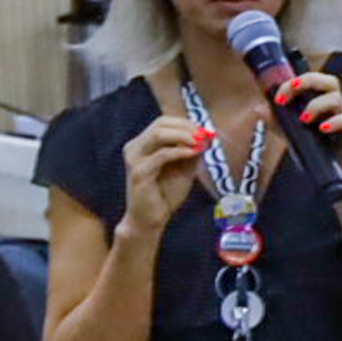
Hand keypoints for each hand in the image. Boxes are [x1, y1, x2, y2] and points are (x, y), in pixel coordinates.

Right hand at [120, 111, 206, 233]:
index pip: (163, 122)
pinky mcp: (139, 172)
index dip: (186, 123)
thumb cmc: (166, 194)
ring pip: (158, 135)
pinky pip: (161, 155)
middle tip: (205, 135)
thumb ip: (191, 152)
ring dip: (184, 136)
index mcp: (143, 144)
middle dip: (186, 127)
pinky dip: (180, 151)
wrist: (150, 218)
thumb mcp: (184, 169)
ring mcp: (134, 158)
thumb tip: (206, 136)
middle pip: (160, 124)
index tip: (207, 131)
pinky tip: (193, 153)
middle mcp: (135, 147)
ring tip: (201, 143)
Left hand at [281, 67, 341, 187]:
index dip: (294, 82)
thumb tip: (259, 108)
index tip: (278, 97)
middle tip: (292, 89)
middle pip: (330, 82)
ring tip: (304, 119)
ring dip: (316, 104)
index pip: (313, 82)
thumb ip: (279, 122)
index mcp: (322, 105)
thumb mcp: (293, 136)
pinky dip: (335, 121)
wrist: (338, 182)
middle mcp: (335, 109)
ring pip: (337, 98)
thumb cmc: (318, 156)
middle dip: (309, 80)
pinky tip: (322, 129)